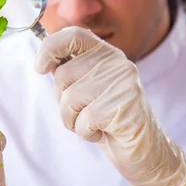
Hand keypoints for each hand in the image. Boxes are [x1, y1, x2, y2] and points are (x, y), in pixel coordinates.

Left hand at [35, 27, 185, 185]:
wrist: (145, 150)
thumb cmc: (108, 118)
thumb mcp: (88, 88)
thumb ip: (70, 71)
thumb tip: (43, 61)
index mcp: (106, 53)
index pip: (73, 35)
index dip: (50, 47)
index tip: (40, 68)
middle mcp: (117, 62)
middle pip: (63, 75)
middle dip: (63, 101)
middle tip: (85, 111)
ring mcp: (123, 84)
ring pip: (69, 99)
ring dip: (73, 120)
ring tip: (95, 123)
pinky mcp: (124, 107)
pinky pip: (83, 121)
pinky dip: (86, 133)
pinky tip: (103, 132)